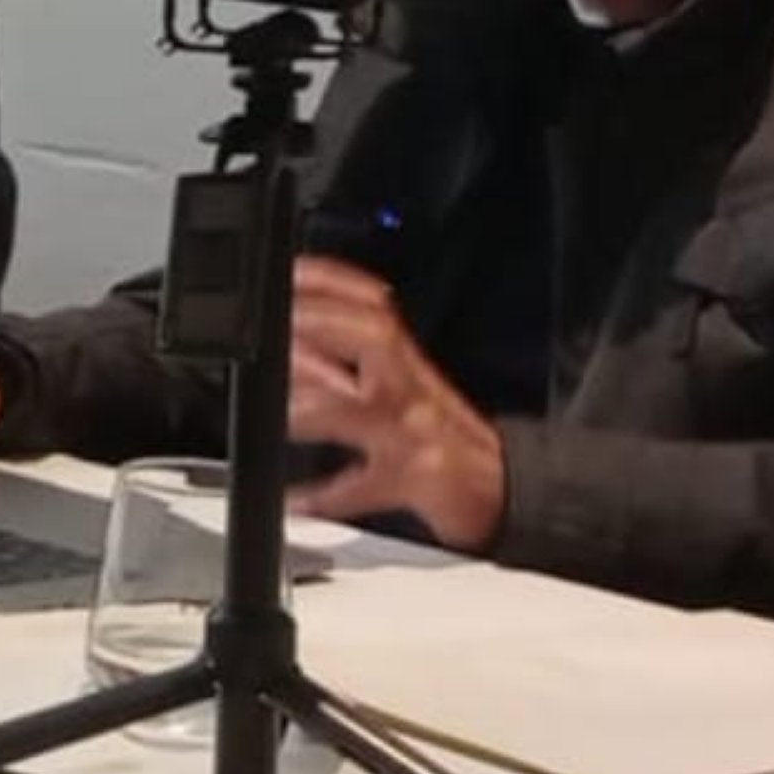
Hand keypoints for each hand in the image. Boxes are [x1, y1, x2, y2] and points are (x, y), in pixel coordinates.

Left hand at [288, 261, 505, 552]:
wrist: (500, 488)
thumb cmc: (443, 435)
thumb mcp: (407, 386)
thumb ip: (359, 358)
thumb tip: (294, 340)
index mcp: (405, 362)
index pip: (370, 305)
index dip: (329, 283)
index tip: (287, 276)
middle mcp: (411, 388)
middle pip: (370, 338)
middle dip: (318, 327)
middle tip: (273, 339)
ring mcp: (413, 433)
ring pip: (358, 408)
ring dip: (307, 411)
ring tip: (274, 418)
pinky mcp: (414, 480)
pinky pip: (362, 486)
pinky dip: (324, 494)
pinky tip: (295, 498)